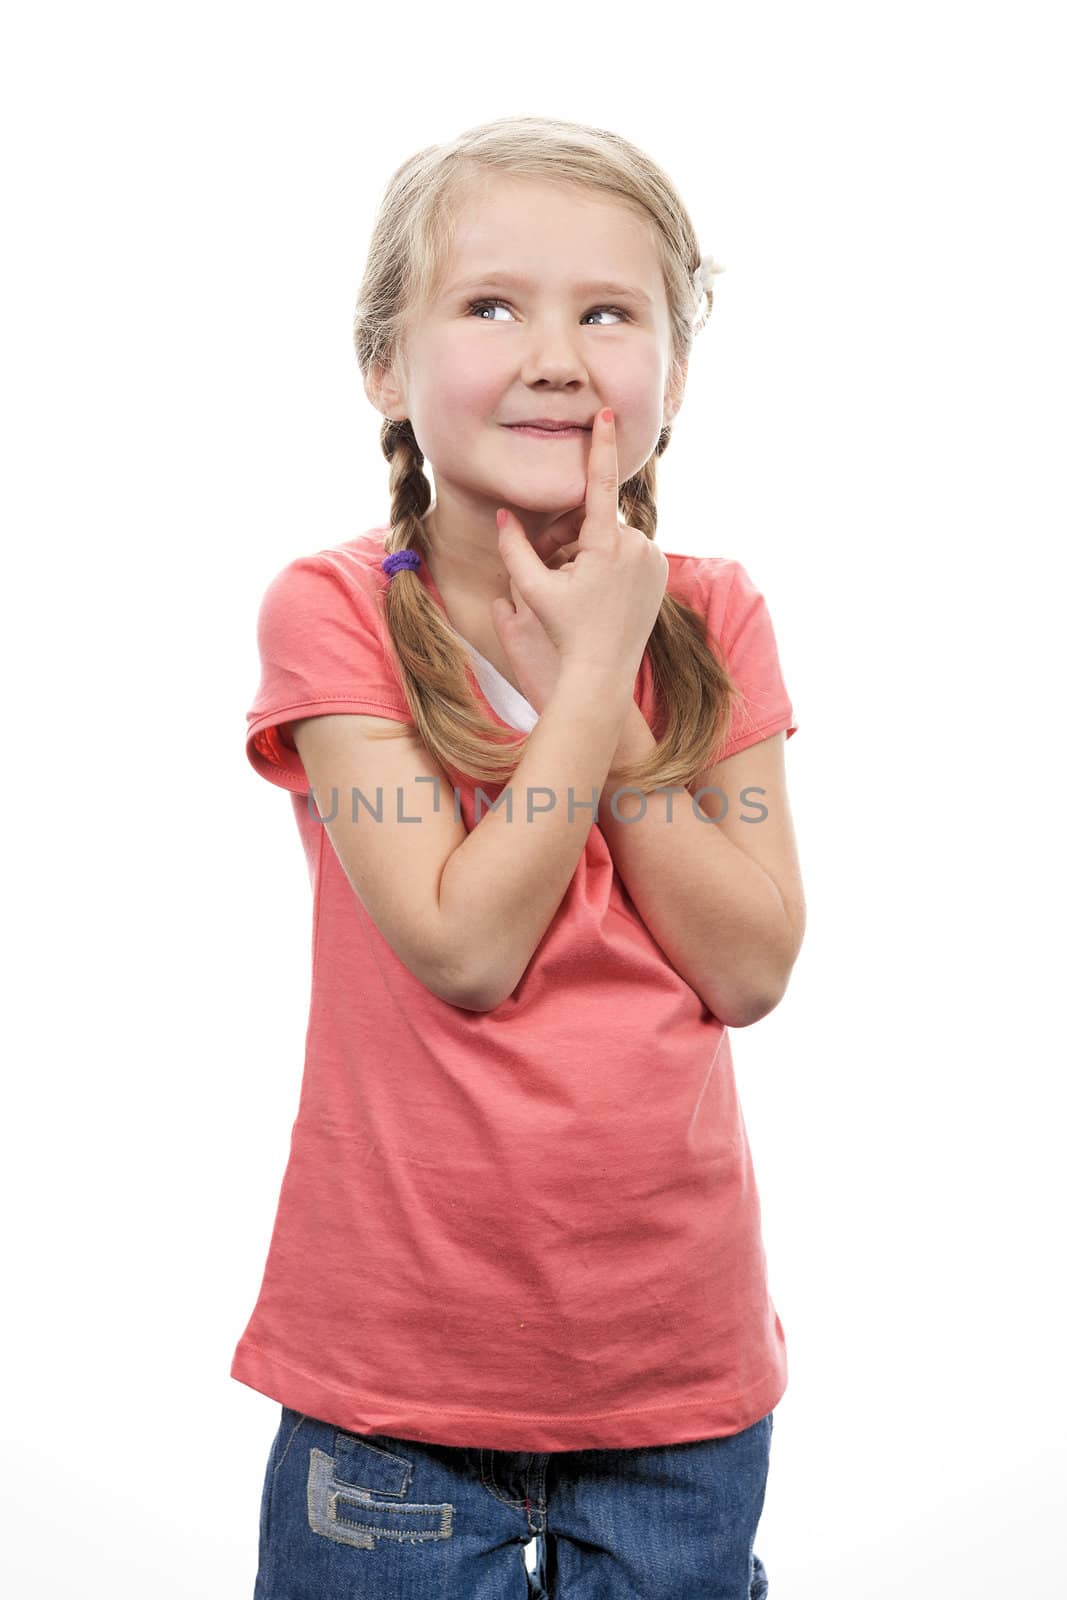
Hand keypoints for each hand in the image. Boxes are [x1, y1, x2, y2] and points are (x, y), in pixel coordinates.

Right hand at [494, 408, 668, 680]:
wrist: (603, 670)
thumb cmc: (564, 631)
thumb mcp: (532, 590)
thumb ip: (515, 548)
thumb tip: (504, 515)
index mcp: (605, 545)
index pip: (601, 482)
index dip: (601, 444)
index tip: (608, 412)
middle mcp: (636, 546)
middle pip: (597, 522)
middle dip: (575, 537)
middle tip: (556, 570)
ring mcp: (654, 558)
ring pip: (614, 538)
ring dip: (594, 552)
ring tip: (580, 588)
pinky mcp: (662, 571)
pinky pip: (632, 553)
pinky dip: (615, 563)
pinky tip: (603, 592)